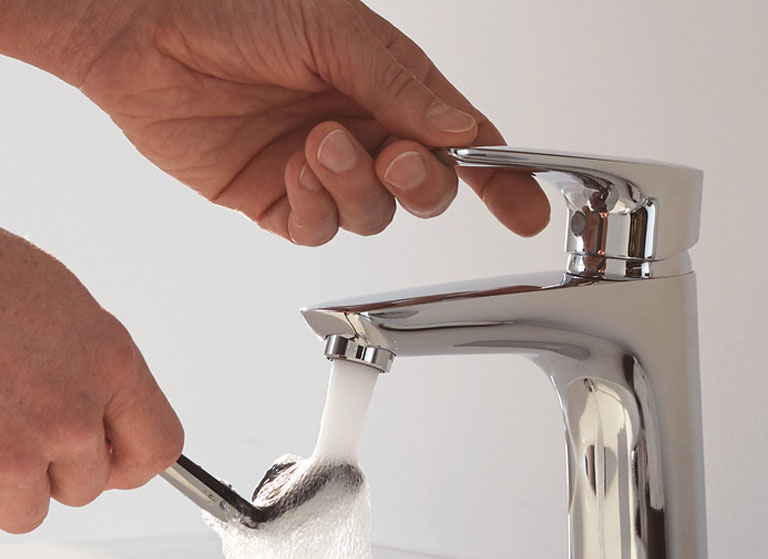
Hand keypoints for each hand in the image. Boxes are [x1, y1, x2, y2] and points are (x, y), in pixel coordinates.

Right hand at [0, 229, 183, 532]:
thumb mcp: (67, 313)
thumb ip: (94, 373)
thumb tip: (102, 413)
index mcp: (109, 365)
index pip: (157, 448)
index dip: (127, 460)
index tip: (108, 458)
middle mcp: (71, 411)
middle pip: (85, 486)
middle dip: (51, 467)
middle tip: (16, 423)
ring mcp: (15, 445)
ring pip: (28, 508)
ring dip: (6, 484)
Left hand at [70, 0, 549, 244]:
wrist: (141, 31)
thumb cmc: (236, 9)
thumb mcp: (332, 28)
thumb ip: (399, 83)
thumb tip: (460, 128)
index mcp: (391, 88)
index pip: (463, 142)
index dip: (501, 179)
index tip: (528, 212)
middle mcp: (364, 133)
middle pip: (425, 190)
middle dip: (421, 184)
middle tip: (398, 160)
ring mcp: (322, 172)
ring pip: (373, 216)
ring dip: (355, 188)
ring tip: (319, 145)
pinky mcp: (279, 200)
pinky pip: (318, 229)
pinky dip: (314, 208)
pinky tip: (293, 170)